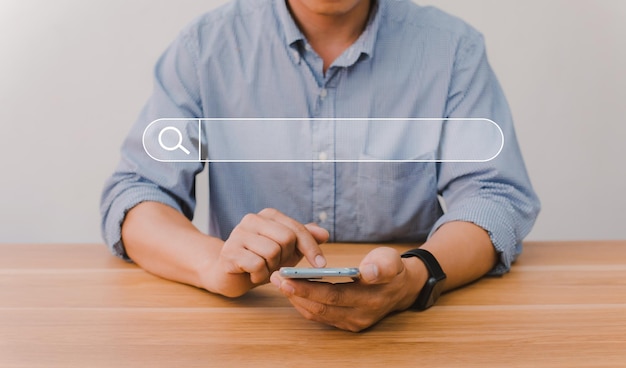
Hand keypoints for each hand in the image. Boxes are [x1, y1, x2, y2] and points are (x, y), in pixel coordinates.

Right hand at [208, 208, 328, 296]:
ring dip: (272, 268)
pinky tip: (252, 274)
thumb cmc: (261, 259)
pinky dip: (259, 276)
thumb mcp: (287, 250)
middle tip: (276, 265)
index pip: (297, 229)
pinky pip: (257, 265)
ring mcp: (238, 234)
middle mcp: (252, 219)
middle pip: (286, 239)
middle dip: (286, 258)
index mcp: (269, 215)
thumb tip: (324, 233)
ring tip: (263, 268)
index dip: (311, 248)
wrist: (230, 274)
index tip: (321, 264)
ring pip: (272, 252)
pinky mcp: (229, 251)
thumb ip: (305, 239)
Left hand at [270, 247, 427, 331]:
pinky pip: (320, 316)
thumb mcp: (392, 261)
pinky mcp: (346, 323)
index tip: (287, 278)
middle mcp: (359, 316)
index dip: (308, 289)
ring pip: (317, 314)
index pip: (333, 296)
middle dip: (295, 293)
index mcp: (370, 299)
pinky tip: (292, 290)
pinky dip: (304, 304)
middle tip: (275, 278)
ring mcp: (352, 323)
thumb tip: (368, 272)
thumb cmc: (392, 269)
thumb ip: (381, 266)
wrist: (402, 288)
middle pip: (321, 307)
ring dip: (296, 299)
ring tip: (278, 281)